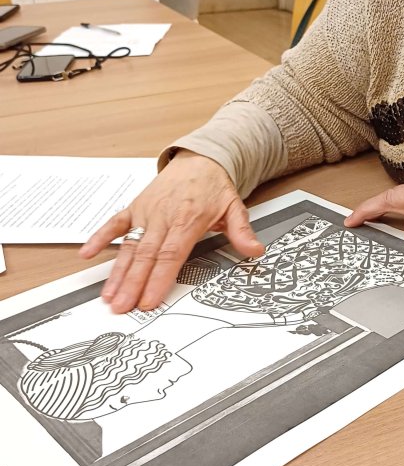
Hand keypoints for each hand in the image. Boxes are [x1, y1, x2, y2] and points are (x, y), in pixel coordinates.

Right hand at [79, 152, 263, 312]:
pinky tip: (86, 253)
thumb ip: (242, 231)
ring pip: (128, 246)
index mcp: (187, 220)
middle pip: (145, 256)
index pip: (170, 255)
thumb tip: (255, 251)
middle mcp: (162, 217)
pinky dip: (100, 237)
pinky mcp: (135, 207)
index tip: (148, 300)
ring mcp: (146, 212)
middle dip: (132, 284)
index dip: (158, 279)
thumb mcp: (234, 207)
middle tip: (121, 307)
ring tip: (107, 295)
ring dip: (116, 272)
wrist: (200, 158)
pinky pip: (114, 223)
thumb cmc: (214, 187)